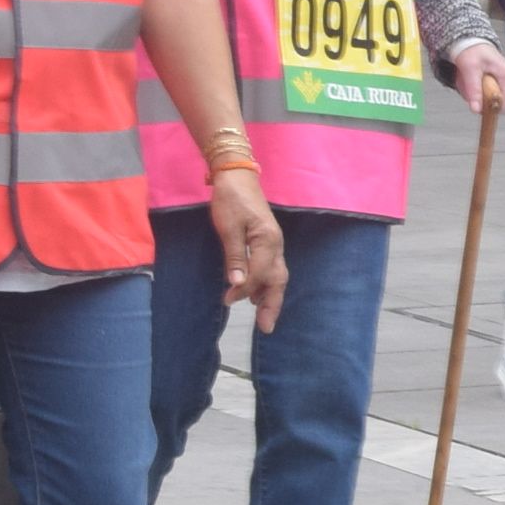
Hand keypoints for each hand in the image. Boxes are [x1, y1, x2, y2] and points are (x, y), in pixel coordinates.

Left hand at [207, 165, 287, 330]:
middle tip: (266, 328)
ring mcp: (273, 242)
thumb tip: (236, 284)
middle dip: (273, 304)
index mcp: (268, 241)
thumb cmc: (230, 199)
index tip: (227, 300)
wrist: (236, 176)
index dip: (244, 290)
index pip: (259, 274)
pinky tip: (256, 292)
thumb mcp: (228, 228)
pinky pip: (270, 267)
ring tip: (263, 316)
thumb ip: (235, 256)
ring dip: (270, 296)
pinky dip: (265, 283)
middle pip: (278, 279)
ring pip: (276, 275)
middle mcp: (275, 244)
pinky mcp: (267, 240)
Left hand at [446, 38, 504, 112]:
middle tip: (468, 84)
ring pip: (486, 97)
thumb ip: (474, 90)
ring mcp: (501, 80)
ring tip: (467, 78)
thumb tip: (477, 110)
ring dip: (473, 92)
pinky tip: (468, 78)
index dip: (489, 108)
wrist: (468, 41)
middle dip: (478, 97)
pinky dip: (473, 88)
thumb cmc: (472, 51)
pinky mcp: (493, 80)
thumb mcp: (470, 70)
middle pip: (493, 101)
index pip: (503, 103)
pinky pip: (483, 92)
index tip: (475, 103)